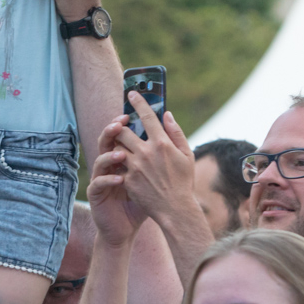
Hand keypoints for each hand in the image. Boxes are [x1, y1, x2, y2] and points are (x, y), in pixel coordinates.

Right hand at [87, 117, 150, 248]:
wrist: (128, 227)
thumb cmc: (144, 200)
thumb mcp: (156, 174)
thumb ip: (163, 150)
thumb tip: (167, 121)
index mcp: (123, 158)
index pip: (119, 135)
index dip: (120, 123)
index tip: (127, 114)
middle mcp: (109, 165)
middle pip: (106, 142)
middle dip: (111, 132)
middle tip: (120, 125)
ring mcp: (102, 178)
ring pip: (99, 160)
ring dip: (110, 155)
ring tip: (122, 153)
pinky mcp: (97, 194)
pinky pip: (98, 183)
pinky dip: (108, 179)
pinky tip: (120, 179)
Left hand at [107, 92, 198, 226]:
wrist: (174, 209)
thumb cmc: (183, 182)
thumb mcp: (186, 156)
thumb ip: (176, 133)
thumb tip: (167, 114)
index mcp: (162, 143)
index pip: (146, 116)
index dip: (138, 102)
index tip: (131, 93)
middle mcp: (146, 152)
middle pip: (123, 130)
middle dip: (120, 126)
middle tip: (121, 125)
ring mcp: (135, 166)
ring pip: (117, 147)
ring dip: (118, 144)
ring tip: (123, 146)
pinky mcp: (127, 179)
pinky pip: (117, 165)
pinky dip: (118, 162)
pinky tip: (122, 164)